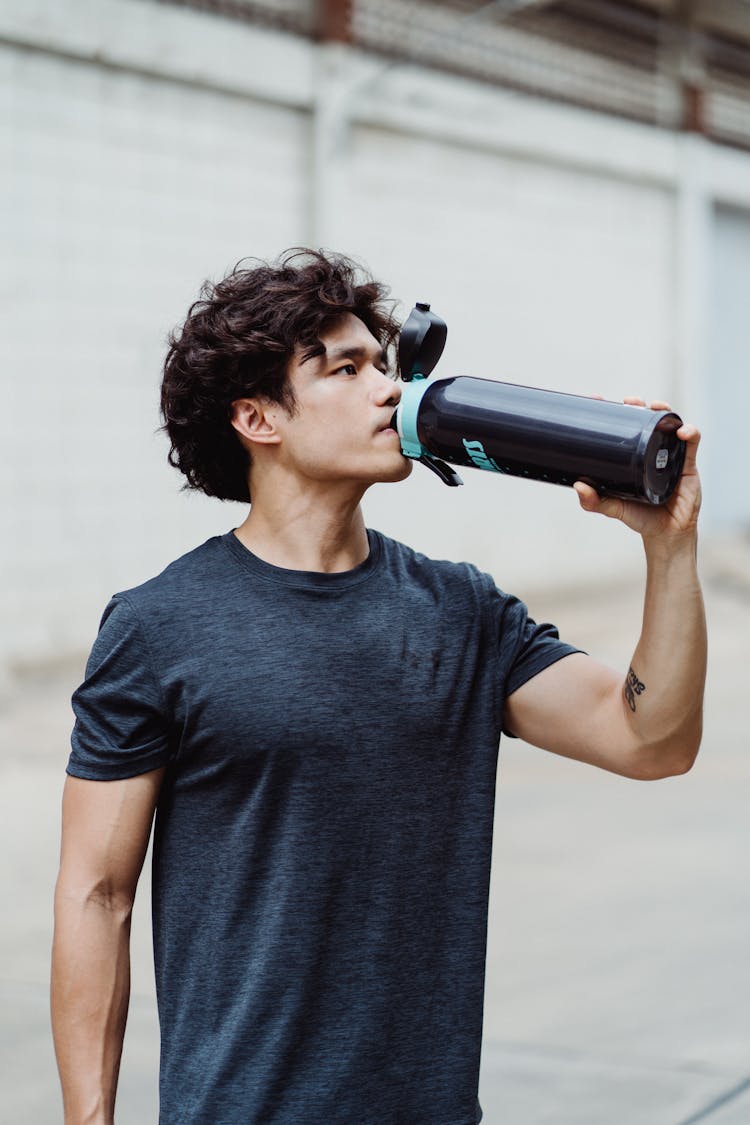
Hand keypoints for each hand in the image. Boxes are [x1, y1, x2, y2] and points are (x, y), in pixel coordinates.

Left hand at [573, 398, 701, 542]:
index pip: (622, 428)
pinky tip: (682, 431)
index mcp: (633, 456)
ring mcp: (671, 455)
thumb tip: (578, 485)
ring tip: (654, 406)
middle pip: (646, 419)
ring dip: (663, 410)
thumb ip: (594, 501)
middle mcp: (651, 451)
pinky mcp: (688, 464)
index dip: (613, 411)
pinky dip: (690, 432)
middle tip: (628, 402)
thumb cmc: (640, 518)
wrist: (666, 535)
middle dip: (638, 404)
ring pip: (669, 424)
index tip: (597, 399)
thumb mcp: (613, 507)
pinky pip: (692, 442)